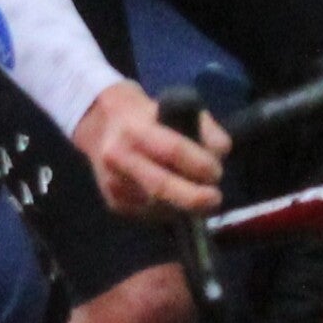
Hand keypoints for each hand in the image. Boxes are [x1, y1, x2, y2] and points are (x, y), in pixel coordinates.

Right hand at [72, 80, 228, 218]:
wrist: (102, 125)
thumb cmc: (148, 115)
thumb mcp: (177, 108)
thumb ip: (204, 129)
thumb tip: (220, 155)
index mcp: (135, 130)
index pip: (173, 150)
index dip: (200, 165)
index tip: (216, 172)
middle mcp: (119, 159)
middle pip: (161, 187)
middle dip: (193, 198)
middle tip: (215, 200)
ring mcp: (114, 184)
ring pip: (158, 206)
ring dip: (185, 206)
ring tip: (199, 198)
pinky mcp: (114, 203)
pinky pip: (150, 214)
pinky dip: (170, 211)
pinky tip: (177, 202)